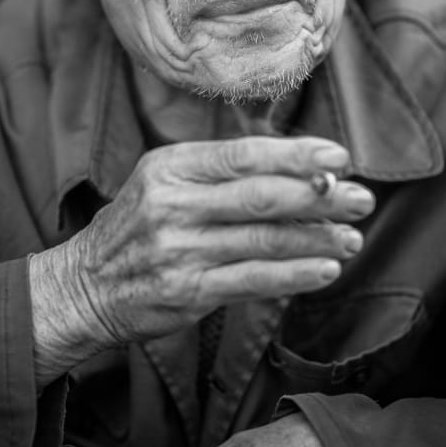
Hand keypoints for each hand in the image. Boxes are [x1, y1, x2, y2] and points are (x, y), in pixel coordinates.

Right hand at [29, 136, 374, 382]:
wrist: (84, 284)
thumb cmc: (138, 226)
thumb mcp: (163, 179)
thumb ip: (218, 170)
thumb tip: (296, 167)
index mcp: (170, 166)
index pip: (243, 155)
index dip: (296, 155)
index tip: (340, 157)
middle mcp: (173, 203)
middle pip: (262, 195)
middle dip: (320, 196)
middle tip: (361, 199)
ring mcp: (179, 249)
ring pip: (264, 239)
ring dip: (317, 238)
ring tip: (353, 238)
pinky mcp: (186, 291)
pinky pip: (253, 279)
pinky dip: (295, 274)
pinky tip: (325, 270)